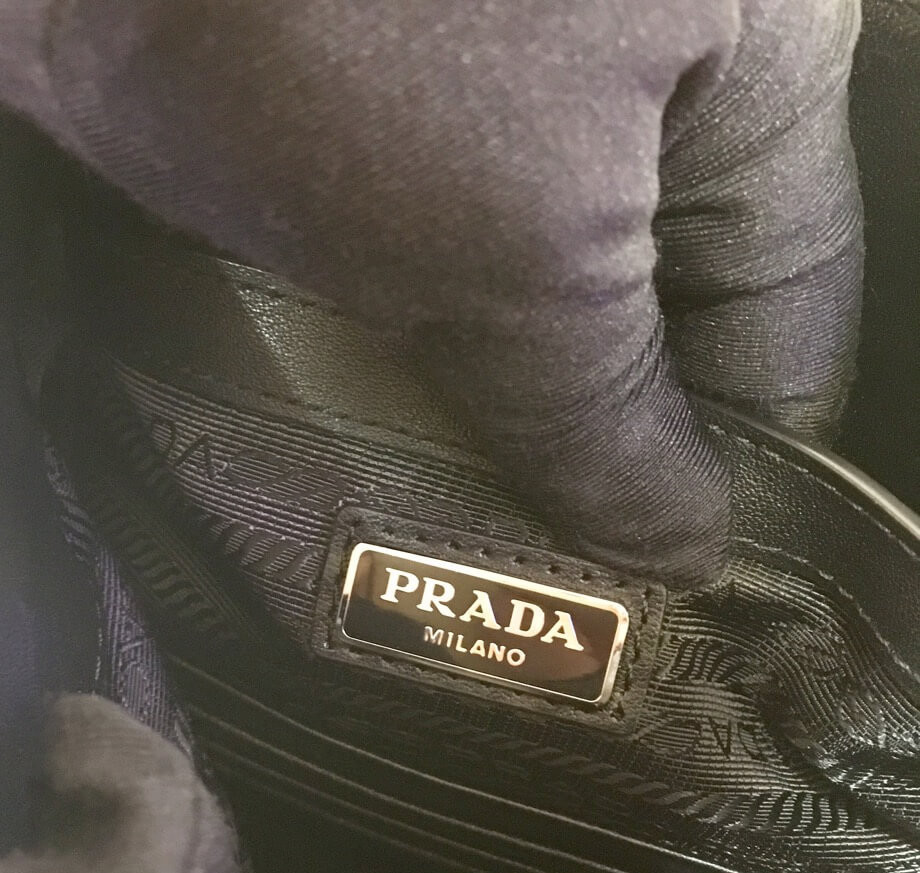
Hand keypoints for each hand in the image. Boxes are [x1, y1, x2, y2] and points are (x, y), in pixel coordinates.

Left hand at [0, 0, 863, 584]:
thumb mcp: (510, 252)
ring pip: (563, 292)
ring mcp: (523, 94)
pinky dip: (448, 360)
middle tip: (582, 569)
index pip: (788, 298)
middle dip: (622, 434)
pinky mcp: (409, 129)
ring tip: (504, 537)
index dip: (742, 449)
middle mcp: (647, 67)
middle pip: (675, 297)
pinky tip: (428, 451)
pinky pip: (465, 268)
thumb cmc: (335, 51)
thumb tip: (685, 548)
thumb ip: (607, 413)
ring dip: (524, 409)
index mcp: (745, 57)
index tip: (684, 566)